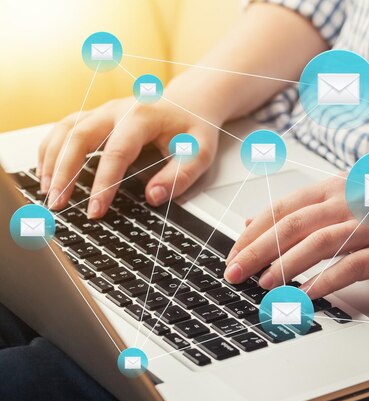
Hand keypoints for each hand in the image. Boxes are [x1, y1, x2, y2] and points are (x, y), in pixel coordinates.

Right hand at [38, 82, 223, 217]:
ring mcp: (103, 111)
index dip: (104, 183)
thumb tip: (154, 197)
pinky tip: (46, 172)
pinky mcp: (95, 116)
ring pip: (66, 130)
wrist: (189, 101)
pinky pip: (64, 128)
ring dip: (52, 160)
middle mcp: (117, 110)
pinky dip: (51, 149)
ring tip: (48, 192)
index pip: (117, 152)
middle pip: (80, 136)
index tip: (95, 210)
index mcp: (143, 116)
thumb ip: (180, 175)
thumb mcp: (200, 152)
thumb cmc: (193, 127)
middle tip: (58, 203)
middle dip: (65, 172)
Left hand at [224, 176, 368, 299]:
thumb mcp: (348, 200)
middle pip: (293, 224)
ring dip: (286, 264)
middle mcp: (351, 200)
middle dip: (257, 250)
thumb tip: (256, 222)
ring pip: (319, 243)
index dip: (253, 232)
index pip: (283, 207)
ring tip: (264, 284)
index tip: (233, 253)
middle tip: (235, 272)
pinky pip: (352, 265)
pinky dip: (326, 279)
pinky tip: (307, 293)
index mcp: (336, 186)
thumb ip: (304, 210)